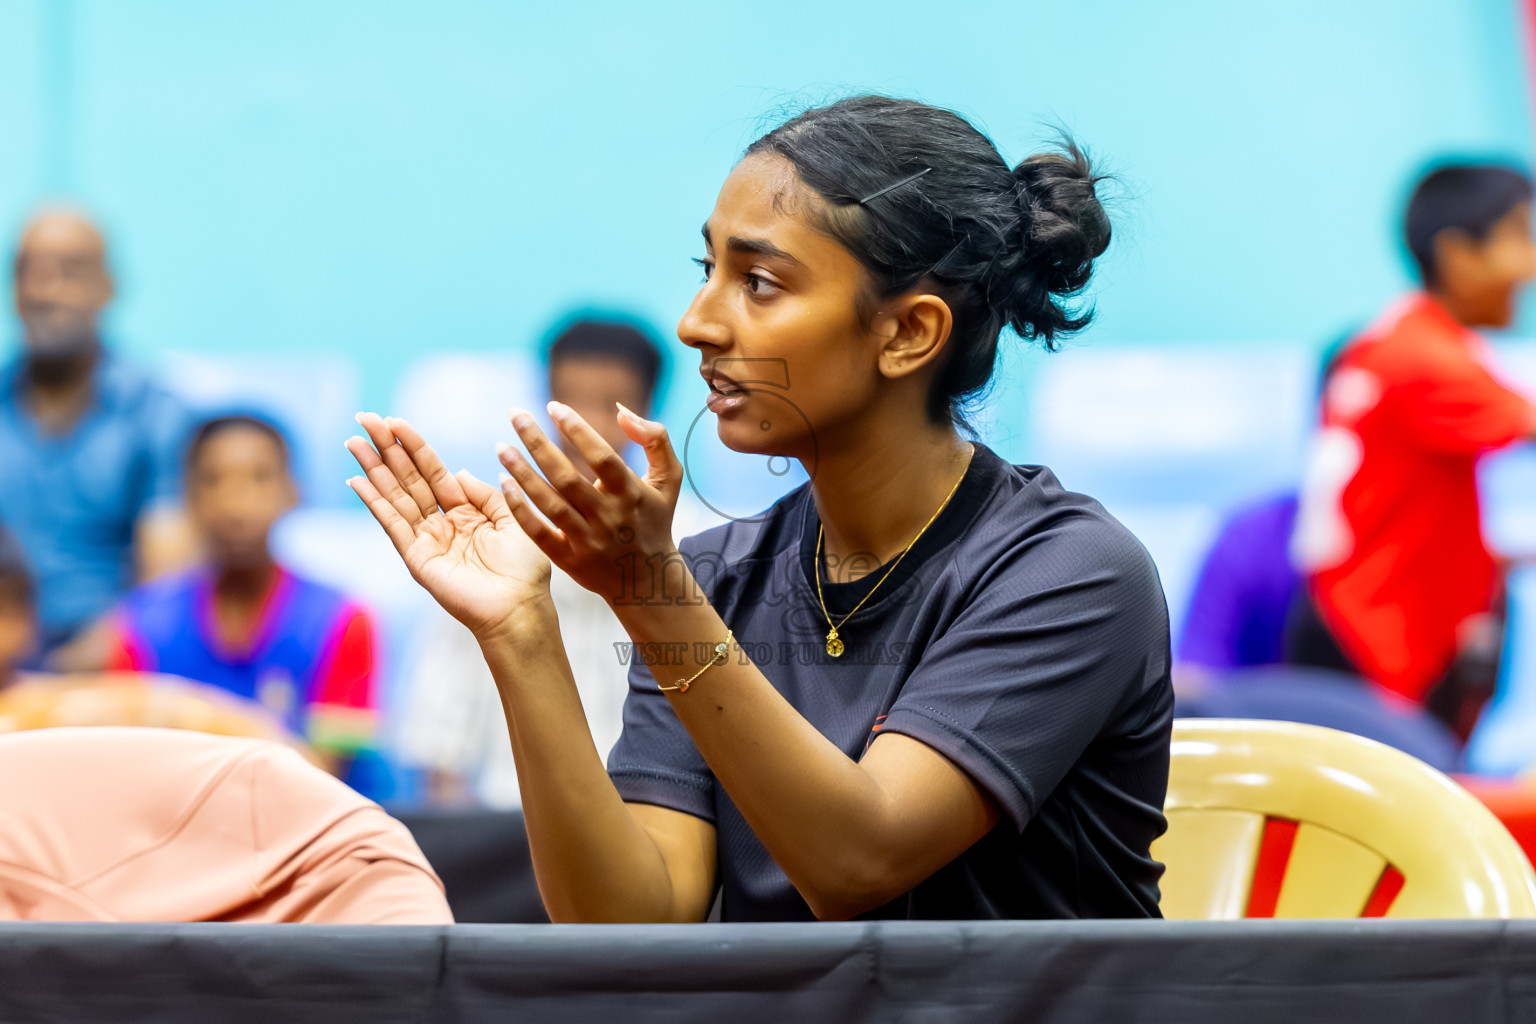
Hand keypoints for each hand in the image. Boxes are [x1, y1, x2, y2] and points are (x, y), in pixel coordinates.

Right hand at [346, 413, 552, 640]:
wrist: (519, 607)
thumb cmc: (524, 569)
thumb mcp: (512, 518)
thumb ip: (484, 493)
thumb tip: (458, 471)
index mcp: (465, 511)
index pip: (432, 470)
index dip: (413, 445)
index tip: (392, 420)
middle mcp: (441, 522)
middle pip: (407, 477)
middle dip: (385, 448)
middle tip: (363, 418)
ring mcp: (426, 539)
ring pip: (394, 495)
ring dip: (373, 468)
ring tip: (353, 441)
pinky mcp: (416, 557)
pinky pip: (392, 524)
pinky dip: (374, 502)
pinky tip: (357, 481)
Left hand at [499, 401, 682, 603]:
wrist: (647, 580)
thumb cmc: (653, 519)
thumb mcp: (668, 478)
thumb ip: (655, 438)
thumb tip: (621, 411)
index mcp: (631, 493)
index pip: (601, 456)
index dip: (577, 429)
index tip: (553, 406)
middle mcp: (609, 517)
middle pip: (567, 477)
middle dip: (538, 443)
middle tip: (515, 414)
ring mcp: (587, 540)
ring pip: (549, 503)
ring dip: (521, 472)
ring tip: (501, 446)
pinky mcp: (569, 560)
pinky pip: (538, 532)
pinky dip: (519, 508)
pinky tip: (503, 482)